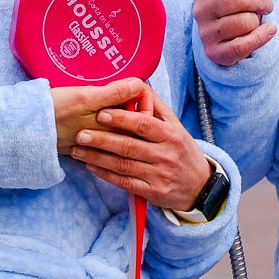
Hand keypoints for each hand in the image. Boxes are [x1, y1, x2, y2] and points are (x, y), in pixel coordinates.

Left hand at [68, 78, 213, 209]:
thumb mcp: (176, 127)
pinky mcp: (152, 192)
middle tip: (80, 134)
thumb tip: (137, 85)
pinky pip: (125, 183)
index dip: (122, 119)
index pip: (144, 125)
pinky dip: (106, 175)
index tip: (101, 113)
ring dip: (98, 158)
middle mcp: (165, 155)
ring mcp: (158, 175)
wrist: (200, 186)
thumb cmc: (182, 150)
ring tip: (78, 150)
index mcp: (171, 135)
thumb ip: (156, 107)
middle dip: (103, 139)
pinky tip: (91, 167)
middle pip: (129, 146)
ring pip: (123, 165)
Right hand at [194, 0, 276, 67]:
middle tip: (264, 3)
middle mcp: (199, 9)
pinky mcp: (217, 54)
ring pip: (243, 22)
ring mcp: (206, 33)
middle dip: (260, 1)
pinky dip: (262, 37)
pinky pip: (244, 45)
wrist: (239, 33)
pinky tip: (267, 31)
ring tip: (257, 19)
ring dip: (259, 20)